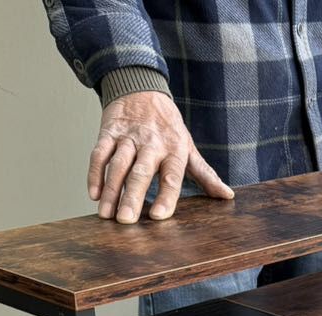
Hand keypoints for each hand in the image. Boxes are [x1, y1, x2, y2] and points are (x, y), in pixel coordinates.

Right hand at [88, 92, 233, 222]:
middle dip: (132, 197)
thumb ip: (206, 174)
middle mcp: (151, 143)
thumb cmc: (168, 127)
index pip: (171, 177)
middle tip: (126, 221)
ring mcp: (128, 137)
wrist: (141, 87)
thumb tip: (227, 196)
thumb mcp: (188, 147)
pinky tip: (94, 194)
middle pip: (140, 172)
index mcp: (174, 150)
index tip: (158, 217)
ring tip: (106, 214)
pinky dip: (94, 173)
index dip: (166, 197)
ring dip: (111, 190)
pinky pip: (99, 153)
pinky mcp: (108, 131)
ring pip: (117, 165)